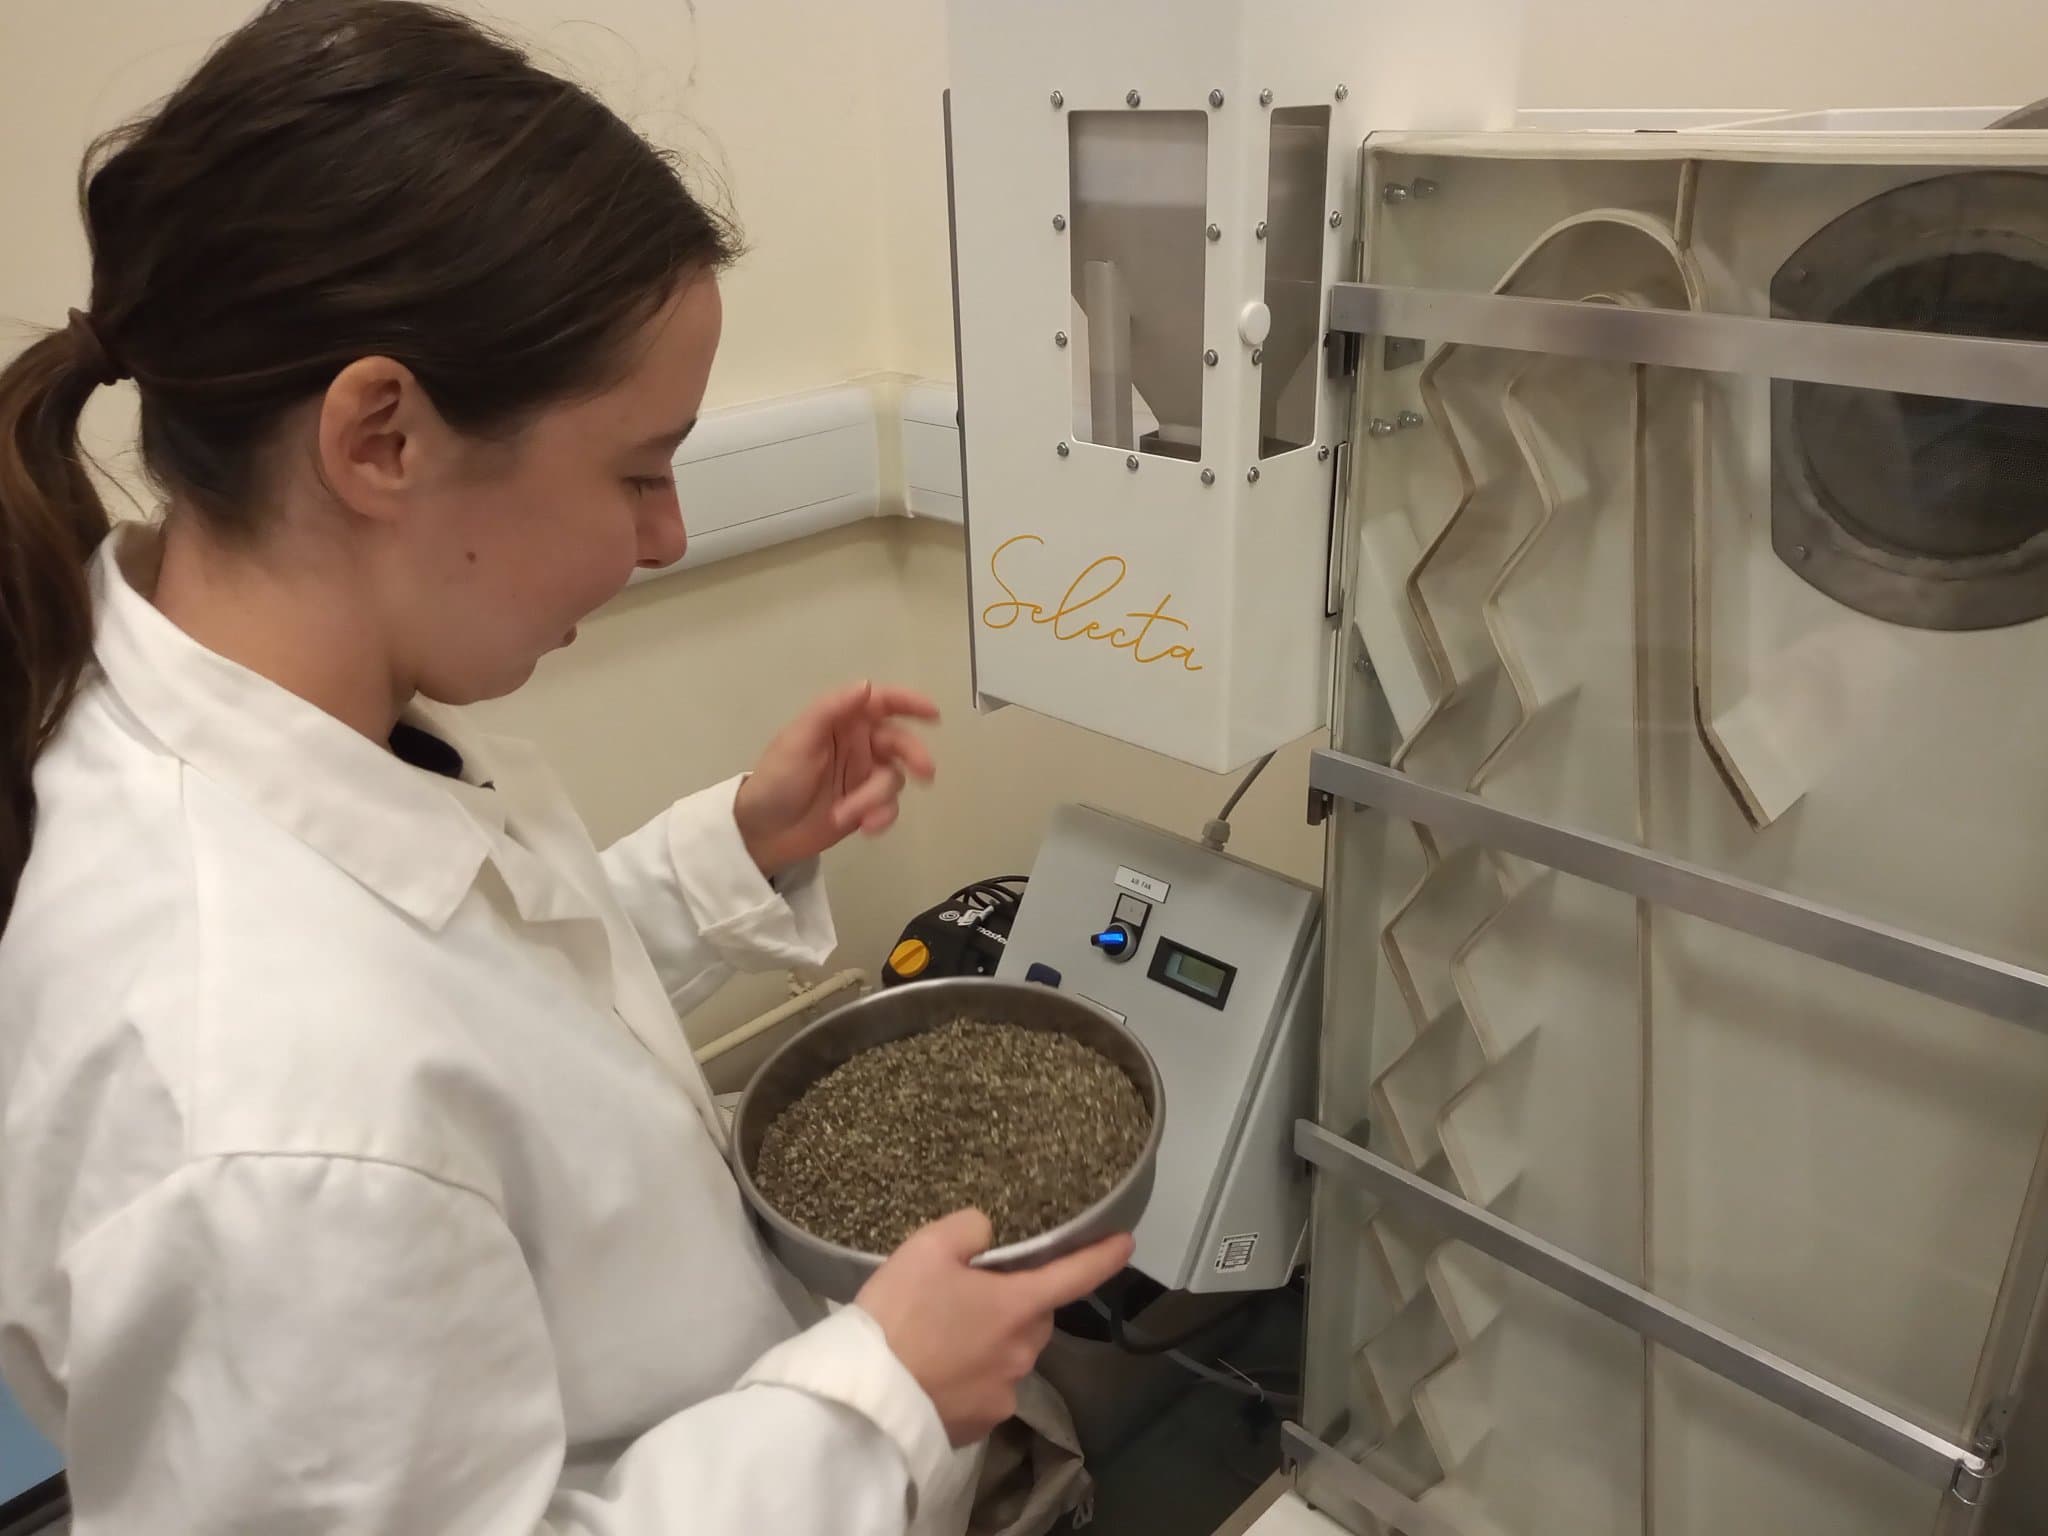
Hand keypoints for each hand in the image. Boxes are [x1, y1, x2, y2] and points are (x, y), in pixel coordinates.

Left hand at [733, 682, 938, 878]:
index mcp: (840, 722)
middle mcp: (857, 745)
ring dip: (878, 798)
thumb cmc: (776, 780)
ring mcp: (863, 777)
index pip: (880, 702)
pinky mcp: (865, 806)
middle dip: (913, 756)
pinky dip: (881, 817)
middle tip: (925, 773)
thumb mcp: (798, 740)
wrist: (762, 833)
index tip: (932, 713)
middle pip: (899, 742)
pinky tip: (864, 827)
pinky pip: (889, 807)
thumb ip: (832, 710)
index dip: (908, 702)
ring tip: (851, 815)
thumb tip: (866, 685)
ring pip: (894, 779)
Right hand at [856, 1210, 1134, 1447]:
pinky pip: (986, 1390)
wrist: (866, 1399)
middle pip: (1034, 1318)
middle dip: (1015, 1304)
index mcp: (1018, 1307)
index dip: (1102, 1257)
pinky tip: (935, 1372)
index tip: (1126, 1243)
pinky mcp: (980, 1428)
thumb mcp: (926, 1249)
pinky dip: (971, 1377)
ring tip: (942, 1337)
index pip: (1076, 1277)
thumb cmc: (899, 1315)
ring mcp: (1003, 1395)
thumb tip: (985, 1236)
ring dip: (991, 1343)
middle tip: (969, 1294)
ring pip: (1010, 1356)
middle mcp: (1023, 1353)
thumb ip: (968, 1229)